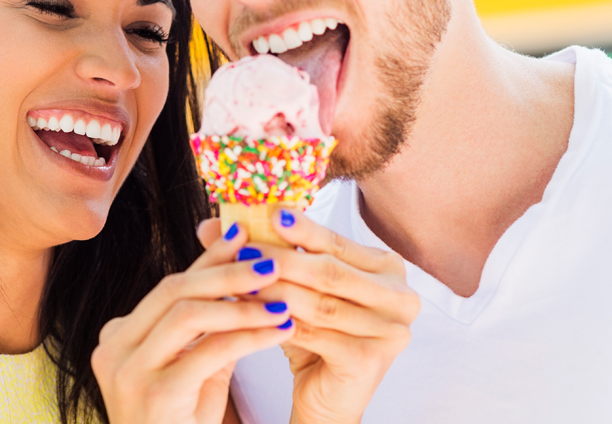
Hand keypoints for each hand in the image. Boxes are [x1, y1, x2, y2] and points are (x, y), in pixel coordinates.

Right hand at [91, 224, 297, 423]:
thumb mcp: (197, 366)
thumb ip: (211, 324)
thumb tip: (245, 269)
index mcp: (118, 337)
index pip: (171, 285)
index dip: (210, 259)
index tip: (246, 236)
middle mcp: (112, 348)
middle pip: (175, 290)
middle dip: (226, 271)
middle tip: (271, 259)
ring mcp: (127, 372)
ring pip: (189, 313)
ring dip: (241, 301)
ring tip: (282, 294)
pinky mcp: (154, 395)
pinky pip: (210, 351)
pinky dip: (249, 335)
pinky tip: (280, 328)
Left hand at [199, 212, 419, 423]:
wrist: (325, 397)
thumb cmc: (313, 335)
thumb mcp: (292, 287)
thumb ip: (263, 251)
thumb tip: (211, 224)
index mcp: (388, 268)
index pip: (337, 242)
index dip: (301, 228)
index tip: (267, 213)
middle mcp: (401, 296)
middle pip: (329, 270)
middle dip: (281, 258)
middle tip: (242, 249)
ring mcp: (391, 329)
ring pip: (320, 302)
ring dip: (275, 290)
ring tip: (239, 281)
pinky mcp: (372, 359)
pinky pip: (317, 333)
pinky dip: (281, 322)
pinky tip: (252, 315)